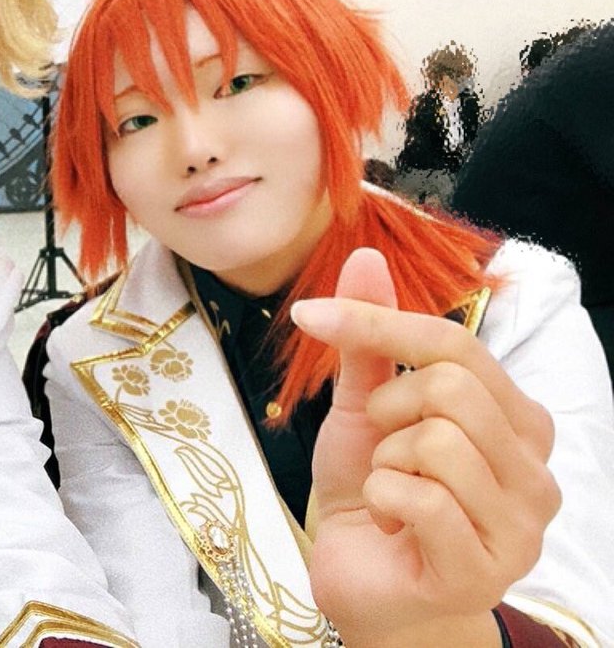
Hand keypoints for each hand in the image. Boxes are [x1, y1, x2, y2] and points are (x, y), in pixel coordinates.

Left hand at [292, 248, 559, 647]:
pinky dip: (380, 500)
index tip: (309, 314)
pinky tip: (388, 523)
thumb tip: (367, 256)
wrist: (365, 586)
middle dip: (388, 409)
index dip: (377, 322)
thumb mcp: (363, 409)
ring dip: (385, 462)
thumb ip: (370, 341)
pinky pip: (420, 499)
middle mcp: (534, 467)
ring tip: (389, 489)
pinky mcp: (484, 569)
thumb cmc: (374, 497)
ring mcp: (519, 524)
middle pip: (452, 387)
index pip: (455, 344)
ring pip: (438, 442)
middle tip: (380, 446)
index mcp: (514, 419)